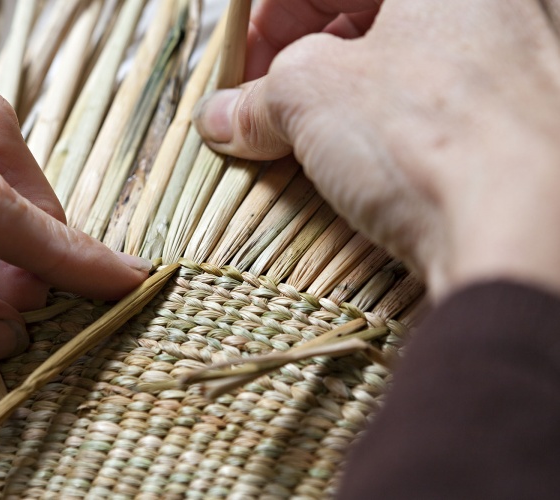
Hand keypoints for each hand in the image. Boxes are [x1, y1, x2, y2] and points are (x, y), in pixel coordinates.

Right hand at [195, 0, 559, 299]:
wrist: (533, 229)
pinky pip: (444, 98)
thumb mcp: (311, 96)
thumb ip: (258, 97)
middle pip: (366, 15)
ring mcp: (521, 53)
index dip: (264, 26)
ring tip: (313, 141)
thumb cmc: (427, 134)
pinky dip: (394, 121)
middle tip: (269, 111)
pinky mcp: (530, 111)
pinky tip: (372, 160)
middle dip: (302, 61)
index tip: (239, 77)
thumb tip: (221, 117)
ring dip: (346, 94)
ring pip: (407, 58)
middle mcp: (489, 3)